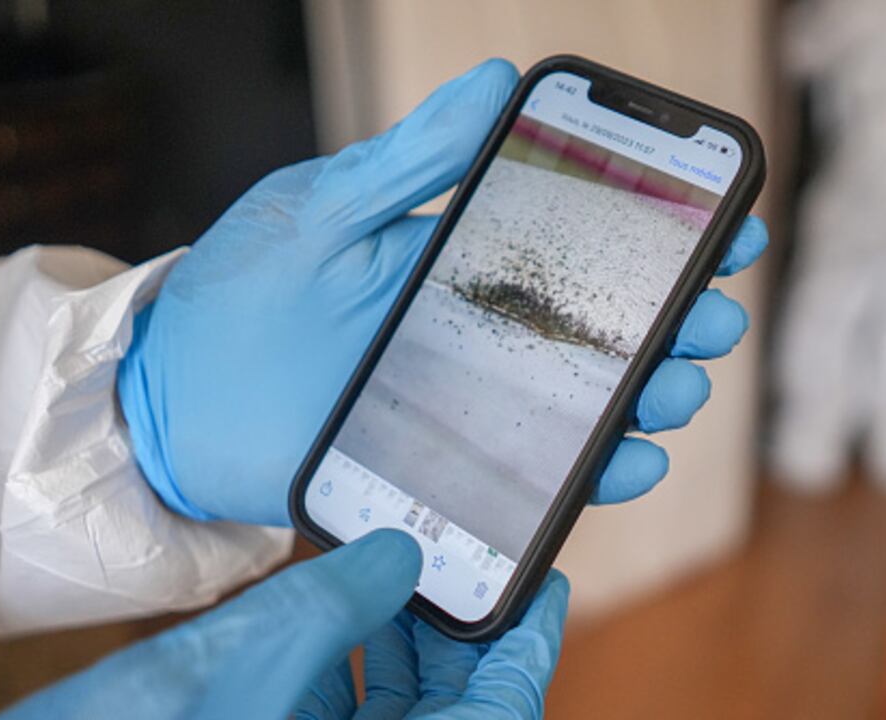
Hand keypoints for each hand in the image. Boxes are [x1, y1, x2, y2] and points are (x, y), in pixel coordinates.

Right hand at [0, 529, 569, 719]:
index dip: (529, 643)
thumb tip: (397, 554)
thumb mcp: (248, 670)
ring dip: (392, 647)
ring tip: (388, 570)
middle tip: (447, 559)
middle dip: (448, 632)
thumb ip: (333, 606)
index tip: (541, 584)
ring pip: (394, 716)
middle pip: (451, 707)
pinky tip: (325, 616)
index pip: (506, 707)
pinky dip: (338, 675)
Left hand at [118, 58, 767, 525]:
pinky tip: (629, 462)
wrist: (164, 405)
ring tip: (677, 389)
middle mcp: (477, 333)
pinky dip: (591, 475)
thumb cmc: (233, 294)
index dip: (653, 233)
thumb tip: (494, 83)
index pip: (575, 242)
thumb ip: (408, 158)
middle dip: (670, 321)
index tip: (721, 221)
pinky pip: (534, 475)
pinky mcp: (445, 468)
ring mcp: (466, 403)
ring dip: (646, 396)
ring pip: (581, 403)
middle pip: (598, 329)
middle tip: (713, 317)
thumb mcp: (320, 209)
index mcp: (456, 261)